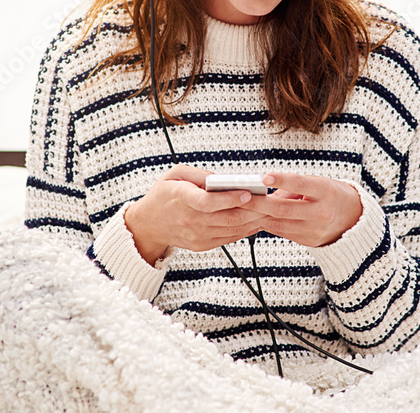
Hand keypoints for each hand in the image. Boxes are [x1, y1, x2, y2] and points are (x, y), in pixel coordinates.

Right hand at [124, 164, 265, 263]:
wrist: (148, 225)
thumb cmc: (164, 194)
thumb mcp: (176, 174)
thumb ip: (200, 174)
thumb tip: (225, 179)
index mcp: (181, 198)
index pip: (207, 202)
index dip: (228, 199)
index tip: (247, 194)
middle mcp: (189, 219)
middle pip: (226, 217)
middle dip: (252, 210)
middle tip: (271, 201)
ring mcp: (196, 235)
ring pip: (231, 229)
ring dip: (253, 220)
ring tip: (270, 210)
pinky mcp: (201, 244)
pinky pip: (229, 238)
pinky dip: (246, 230)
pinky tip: (258, 221)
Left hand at [245, 172, 362, 246]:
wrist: (354, 219)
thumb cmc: (331, 194)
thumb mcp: (318, 183)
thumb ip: (293, 186)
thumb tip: (266, 192)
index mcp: (326, 192)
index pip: (301, 185)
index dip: (282, 181)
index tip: (264, 177)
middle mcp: (322, 213)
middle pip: (284, 209)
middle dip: (259, 204)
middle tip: (240, 197)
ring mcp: (315, 230)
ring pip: (279, 223)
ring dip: (257, 216)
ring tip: (239, 208)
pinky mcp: (308, 241)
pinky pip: (282, 232)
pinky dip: (266, 224)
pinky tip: (252, 219)